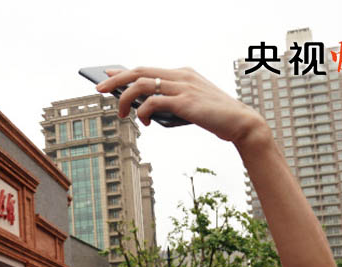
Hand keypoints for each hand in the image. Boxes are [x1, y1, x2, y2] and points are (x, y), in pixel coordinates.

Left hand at [96, 67, 264, 145]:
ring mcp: (183, 87)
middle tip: (100, 90)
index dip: (125, 72)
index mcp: (183, 74)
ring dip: (125, 98)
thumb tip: (143, 109)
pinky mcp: (185, 102)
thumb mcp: (190, 106)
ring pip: (143, 84)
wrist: (242, 123)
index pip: (147, 68)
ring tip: (120, 112)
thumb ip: (170, 102)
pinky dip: (144, 112)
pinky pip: (153, 103)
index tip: (108, 76)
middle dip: (117, 80)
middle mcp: (181, 76)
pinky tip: (145, 122)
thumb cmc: (215, 117)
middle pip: (140, 71)